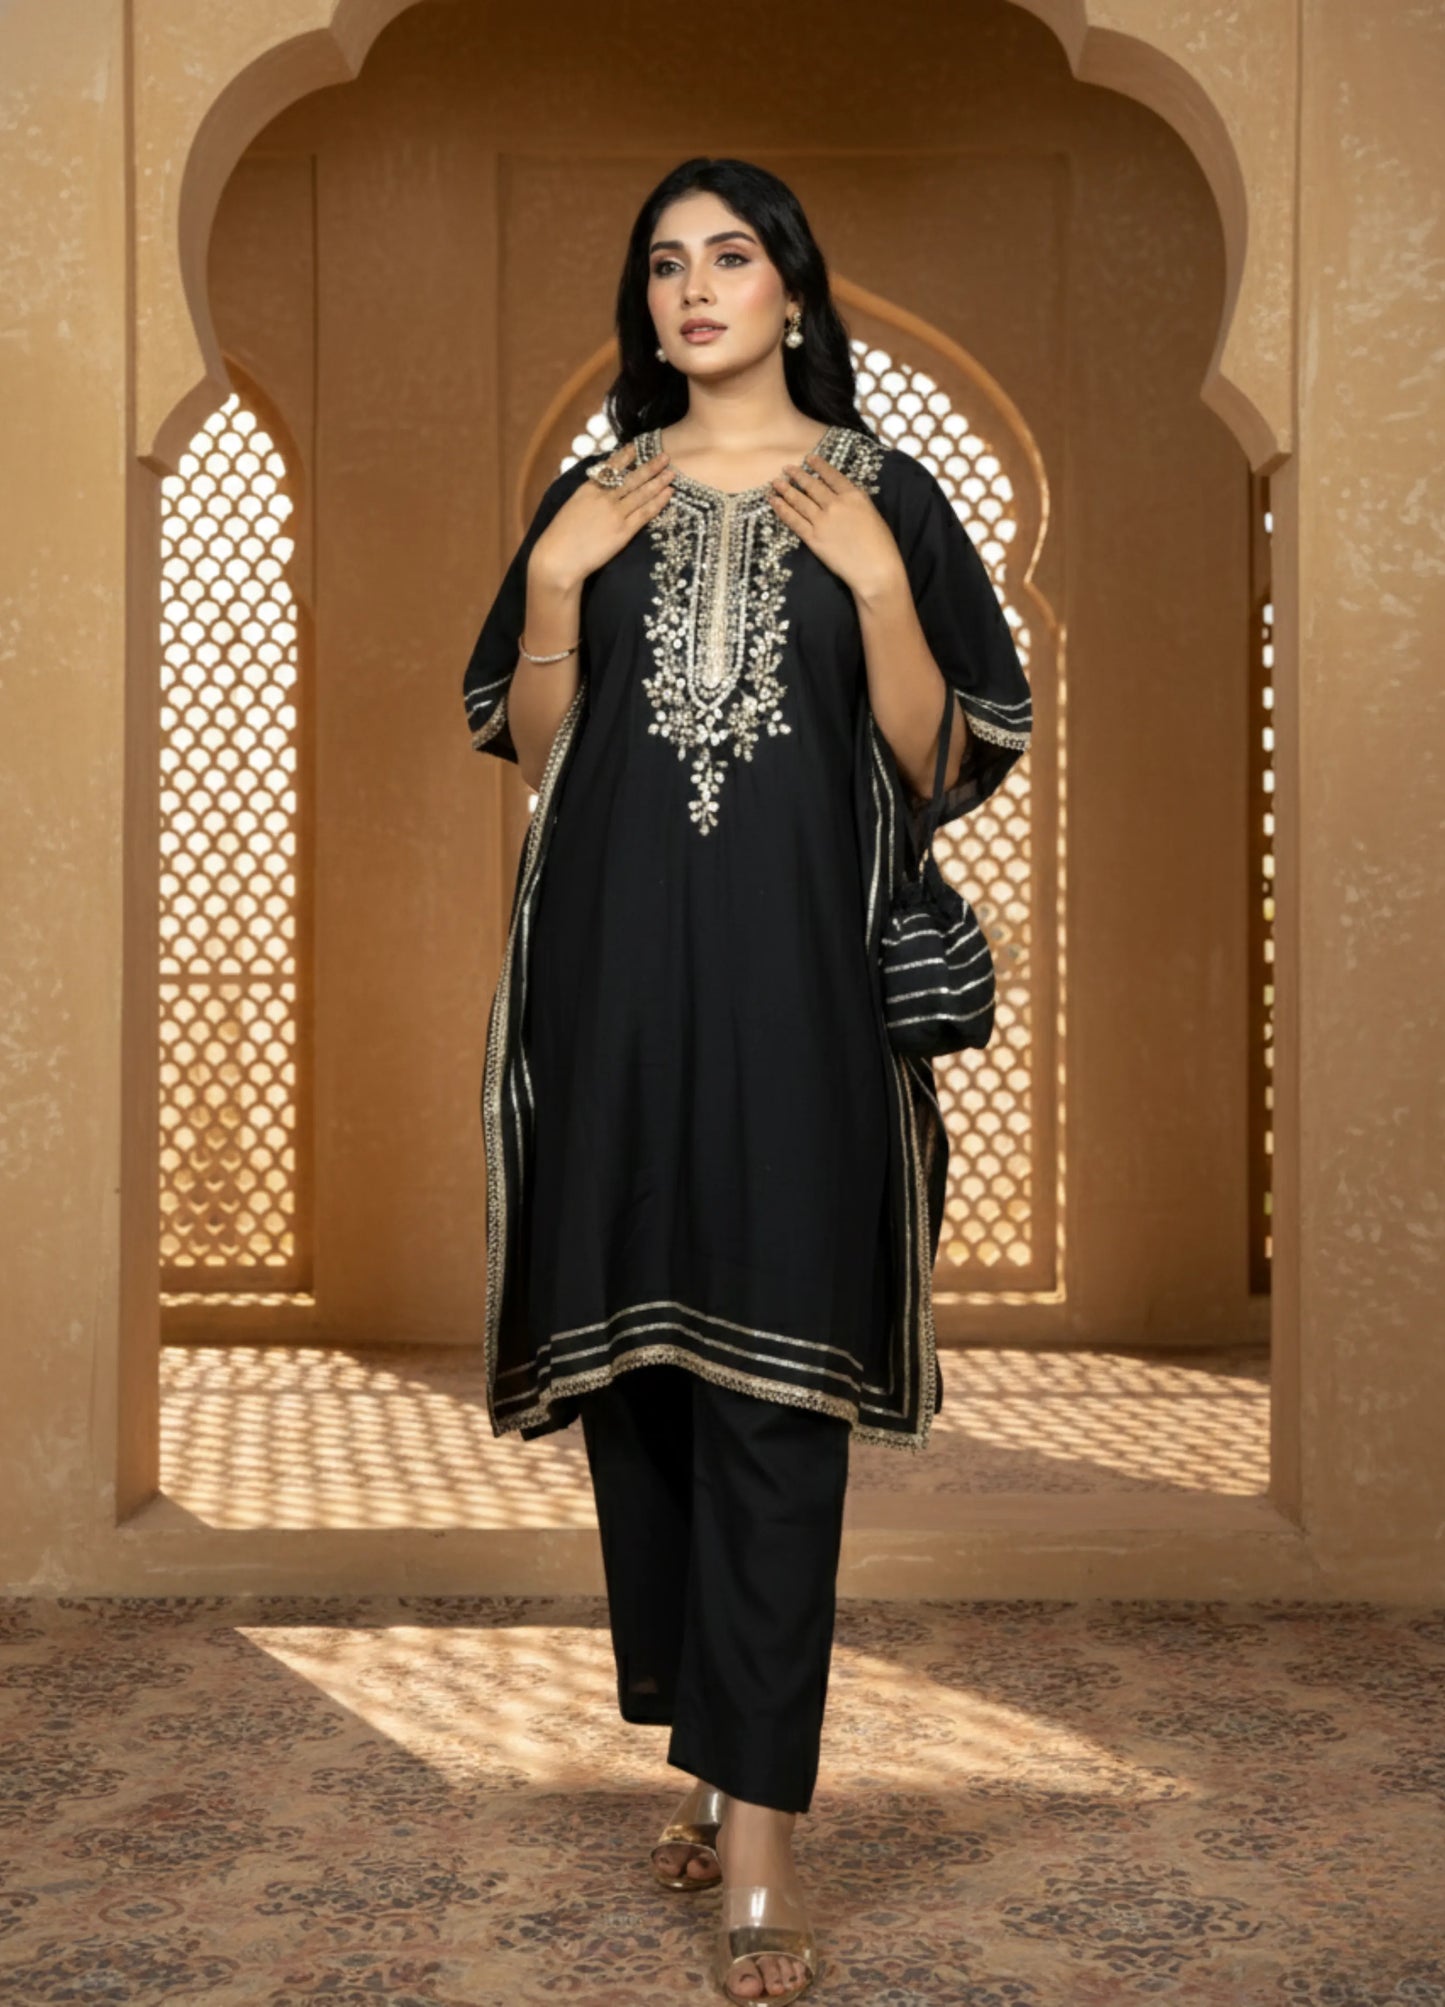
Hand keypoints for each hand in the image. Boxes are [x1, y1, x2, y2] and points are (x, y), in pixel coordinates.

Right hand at [530, 441, 674, 591]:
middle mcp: (604, 497)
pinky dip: (658, 502)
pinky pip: (645, 513)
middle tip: (665, 456)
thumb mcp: (570, 507)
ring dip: (658, 481)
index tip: (637, 447)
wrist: (559, 558)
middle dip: (650, 466)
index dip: (626, 457)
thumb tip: (597, 489)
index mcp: (588, 489)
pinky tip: (669, 493)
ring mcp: (615, 513)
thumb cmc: (560, 537)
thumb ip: (586, 496)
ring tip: (671, 472)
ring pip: (642, 493)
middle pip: (632, 478)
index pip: (611, 468)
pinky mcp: (624, 531)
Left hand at [767, 453, 906, 600]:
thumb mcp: (872, 514)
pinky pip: (794, 520)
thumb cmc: (881, 546)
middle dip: (798, 475)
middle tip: (786, 468)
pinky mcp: (813, 538)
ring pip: (800, 501)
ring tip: (775, 483)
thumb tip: (841, 498)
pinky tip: (774, 502)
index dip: (819, 466)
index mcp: (854, 496)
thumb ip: (855, 504)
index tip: (809, 458)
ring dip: (786, 490)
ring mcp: (822, 521)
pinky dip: (782, 510)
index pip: (832, 476)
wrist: (875, 570)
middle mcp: (836, 504)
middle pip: (812, 486)